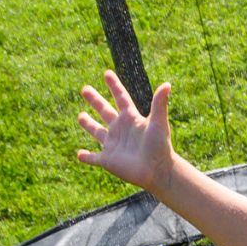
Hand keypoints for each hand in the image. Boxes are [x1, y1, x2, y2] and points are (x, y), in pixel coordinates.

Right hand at [75, 72, 175, 191]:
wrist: (158, 171)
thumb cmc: (160, 147)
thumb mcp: (158, 123)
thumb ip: (159, 103)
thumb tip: (167, 85)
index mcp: (131, 118)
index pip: (121, 98)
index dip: (114, 85)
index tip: (107, 73)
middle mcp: (120, 129)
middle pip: (104, 111)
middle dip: (95, 100)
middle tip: (85, 89)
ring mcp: (113, 145)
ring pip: (97, 132)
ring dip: (88, 124)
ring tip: (80, 116)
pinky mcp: (108, 161)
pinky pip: (94, 158)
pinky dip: (86, 157)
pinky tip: (79, 154)